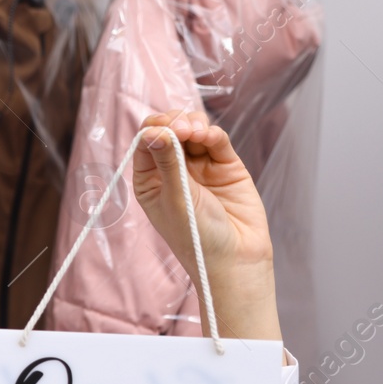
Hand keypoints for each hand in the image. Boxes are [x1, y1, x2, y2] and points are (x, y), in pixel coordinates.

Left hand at [132, 111, 281, 342]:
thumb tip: (153, 130)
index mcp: (150, 181)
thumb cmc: (198, 239)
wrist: (236, 260)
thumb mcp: (176, 199)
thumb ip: (168, 162)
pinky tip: (208, 136)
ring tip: (195, 133)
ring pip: (193, 130)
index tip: (160, 128)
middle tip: (181, 130)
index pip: (146, 143)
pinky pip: (216, 140)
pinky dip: (212, 133)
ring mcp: (200, 167)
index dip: (153, 129)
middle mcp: (173, 171)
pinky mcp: (226, 166)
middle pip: (170, 130)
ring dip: (193, 124)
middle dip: (174, 123)